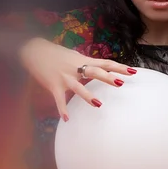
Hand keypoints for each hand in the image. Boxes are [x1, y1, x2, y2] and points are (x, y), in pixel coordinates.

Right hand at [19, 38, 135, 120]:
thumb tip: (99, 68)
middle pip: (94, 72)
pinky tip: (67, 118)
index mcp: (82, 60)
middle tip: (120, 83)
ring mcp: (64, 77)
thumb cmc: (55, 54)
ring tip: (98, 104)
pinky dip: (62, 109)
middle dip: (107, 77)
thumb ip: (85, 63)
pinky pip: (59, 99)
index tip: (133, 71)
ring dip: (88, 95)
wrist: (34, 50)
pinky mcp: (53, 85)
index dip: (119, 67)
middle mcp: (75, 68)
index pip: (104, 63)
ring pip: (78, 87)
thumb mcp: (73, 56)